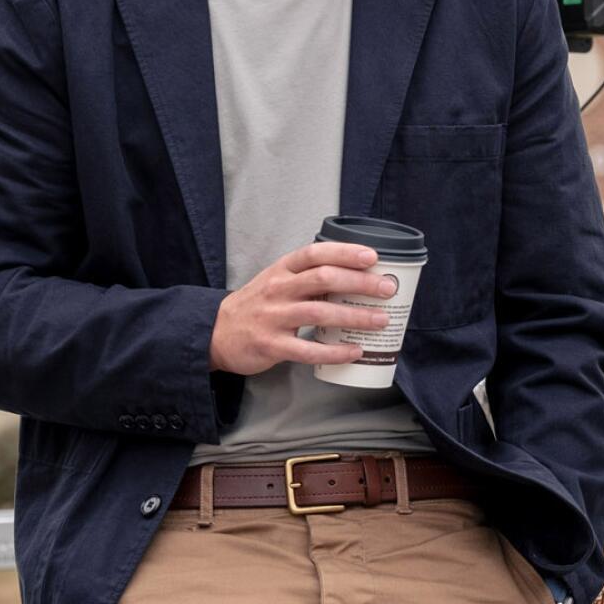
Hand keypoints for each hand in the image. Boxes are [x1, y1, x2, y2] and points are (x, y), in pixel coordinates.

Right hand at [209, 241, 399, 374]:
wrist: (216, 332)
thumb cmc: (257, 304)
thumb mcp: (277, 280)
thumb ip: (309, 277)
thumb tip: (356, 277)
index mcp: (282, 269)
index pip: (315, 253)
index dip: (345, 252)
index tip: (373, 256)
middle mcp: (278, 289)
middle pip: (324, 279)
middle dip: (360, 282)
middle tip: (387, 289)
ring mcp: (274, 317)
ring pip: (320, 312)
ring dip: (355, 316)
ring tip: (381, 320)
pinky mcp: (272, 345)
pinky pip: (308, 349)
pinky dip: (335, 351)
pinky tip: (354, 351)